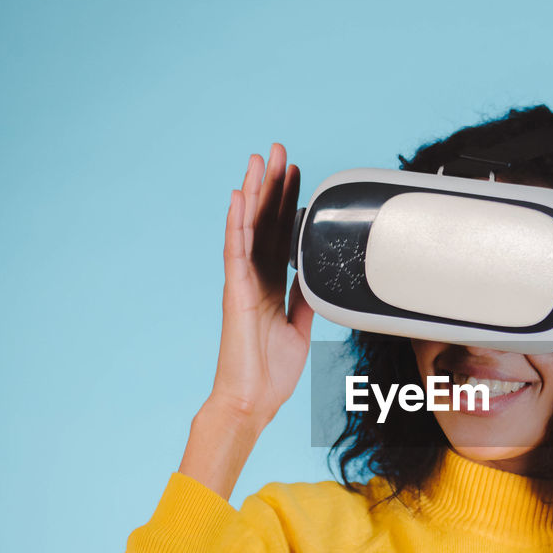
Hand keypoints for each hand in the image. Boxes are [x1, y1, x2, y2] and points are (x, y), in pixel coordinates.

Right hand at [207, 144, 313, 427]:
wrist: (253, 400)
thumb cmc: (270, 372)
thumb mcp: (301, 328)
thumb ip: (306, 300)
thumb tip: (318, 280)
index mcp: (270, 285)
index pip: (280, 234)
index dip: (289, 204)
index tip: (298, 176)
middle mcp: (254, 278)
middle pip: (264, 222)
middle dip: (273, 186)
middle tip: (279, 151)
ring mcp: (242, 283)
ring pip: (247, 227)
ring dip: (254, 192)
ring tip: (259, 160)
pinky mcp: (234, 292)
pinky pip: (235, 251)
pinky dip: (237, 222)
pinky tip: (240, 197)